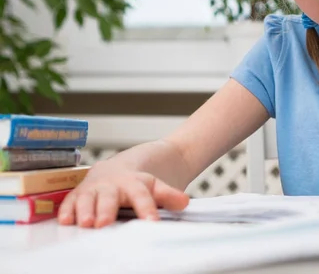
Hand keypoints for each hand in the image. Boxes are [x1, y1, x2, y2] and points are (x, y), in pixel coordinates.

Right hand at [58, 161, 188, 228]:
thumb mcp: (156, 186)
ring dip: (85, 210)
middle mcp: (112, 185)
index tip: (152, 222)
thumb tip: (183, 202)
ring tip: (86, 223)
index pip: (142, 196)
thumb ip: (169, 195)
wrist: (122, 165)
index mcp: (134, 183)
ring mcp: (94, 189)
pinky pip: (71, 201)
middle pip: (110, 197)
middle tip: (104, 223)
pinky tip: (65, 221)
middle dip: (106, 210)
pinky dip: (66, 210)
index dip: (147, 209)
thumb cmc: (138, 181)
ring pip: (88, 198)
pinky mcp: (79, 194)